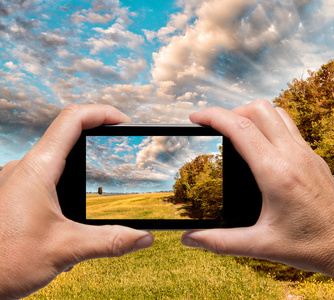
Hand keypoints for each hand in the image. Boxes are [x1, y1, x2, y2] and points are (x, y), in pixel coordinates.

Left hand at [0, 105, 153, 298]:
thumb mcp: (66, 249)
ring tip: (98, 195)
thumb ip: (110, 241)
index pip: (73, 120)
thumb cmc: (3, 260)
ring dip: (82, 173)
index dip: (103, 113)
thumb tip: (145, 237)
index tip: (125, 122)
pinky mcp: (14, 196)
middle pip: (67, 137)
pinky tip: (70, 219)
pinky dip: (66, 190)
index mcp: (38, 169)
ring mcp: (17, 181)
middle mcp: (25, 168)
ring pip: (57, 162)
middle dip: (98, 145)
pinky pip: (45, 180)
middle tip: (120, 156)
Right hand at [181, 100, 333, 298]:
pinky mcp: (315, 158)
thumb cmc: (315, 247)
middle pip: (259, 109)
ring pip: (276, 113)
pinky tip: (261, 147)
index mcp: (277, 173)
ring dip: (252, 114)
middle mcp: (294, 156)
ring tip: (235, 131)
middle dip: (231, 110)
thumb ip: (220, 242)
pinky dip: (269, 125)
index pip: (240, 128)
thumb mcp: (262, 247)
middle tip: (214, 127)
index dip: (212, 116)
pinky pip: (289, 127)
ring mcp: (308, 154)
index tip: (195, 117)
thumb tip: (189, 239)